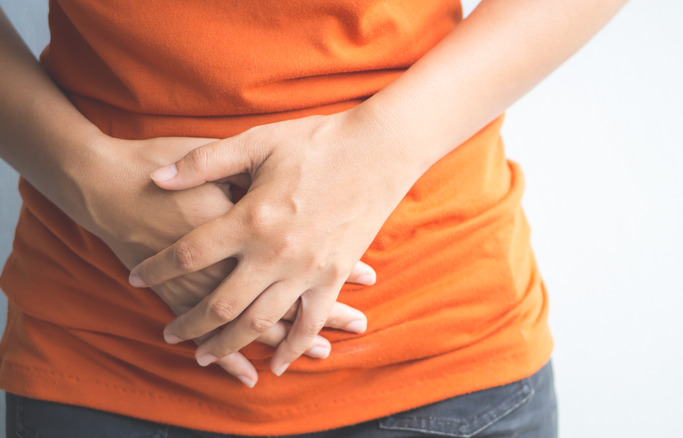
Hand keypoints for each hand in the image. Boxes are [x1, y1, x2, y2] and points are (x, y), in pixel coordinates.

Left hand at [84, 135, 374, 385]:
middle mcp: (275, 253)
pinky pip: (310, 321)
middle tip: (170, 334)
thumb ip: (204, 162)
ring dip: (230, 343)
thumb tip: (156, 179)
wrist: (379, 150)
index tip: (137, 277)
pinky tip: (277, 363)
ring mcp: (307, 269)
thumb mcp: (257, 142)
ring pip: (260, 321)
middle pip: (220, 302)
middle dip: (189, 323)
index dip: (156, 268)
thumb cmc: (317, 141)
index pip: (189, 254)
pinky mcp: (334, 275)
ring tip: (207, 354)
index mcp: (251, 218)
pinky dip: (294, 347)